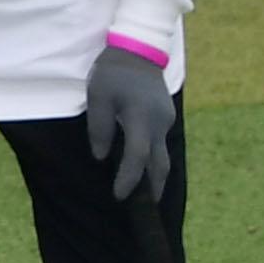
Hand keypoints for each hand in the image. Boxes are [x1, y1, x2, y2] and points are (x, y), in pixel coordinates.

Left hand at [85, 43, 174, 200]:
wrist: (139, 50)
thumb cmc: (112, 73)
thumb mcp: (97, 97)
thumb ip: (99, 128)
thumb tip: (100, 157)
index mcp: (140, 117)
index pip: (137, 156)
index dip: (128, 179)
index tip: (119, 196)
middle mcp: (158, 122)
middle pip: (159, 164)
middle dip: (151, 189)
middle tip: (144, 212)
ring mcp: (165, 120)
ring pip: (162, 155)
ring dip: (154, 177)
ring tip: (145, 197)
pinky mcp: (166, 117)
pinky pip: (160, 144)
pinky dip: (153, 160)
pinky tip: (143, 170)